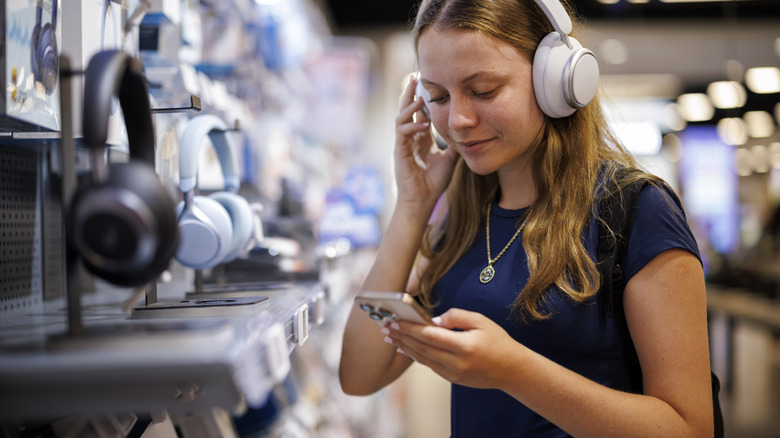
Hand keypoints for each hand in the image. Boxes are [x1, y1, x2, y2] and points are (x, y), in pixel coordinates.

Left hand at [383, 308, 524, 388]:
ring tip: (390, 337)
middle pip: (421, 348)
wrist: (512, 370)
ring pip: (423, 359)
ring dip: (404, 347)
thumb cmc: (498, 341)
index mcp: (464, 346)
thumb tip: (434, 319)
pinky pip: (430, 365)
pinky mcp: (452, 379)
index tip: (394, 321)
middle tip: (385, 327)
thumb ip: (457, 316)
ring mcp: (454, 373)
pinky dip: (416, 356)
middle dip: (401, 337)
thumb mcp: (481, 321)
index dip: (409, 328)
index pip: (429, 336)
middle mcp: (457, 362)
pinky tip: (406, 348)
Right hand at [394, 76, 457, 206]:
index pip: (419, 113)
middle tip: (415, 76)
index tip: (428, 82)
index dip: (422, 98)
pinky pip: (402, 134)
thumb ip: (455, 144)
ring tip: (418, 95)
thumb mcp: (450, 158)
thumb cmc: (433, 182)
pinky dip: (412, 127)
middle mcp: (409, 138)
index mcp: (420, 138)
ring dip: (409, 106)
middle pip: (407, 109)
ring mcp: (403, 144)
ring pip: (401, 118)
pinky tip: (424, 124)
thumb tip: (469, 132)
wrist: (422, 201)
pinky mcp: (400, 152)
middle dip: (410, 93)